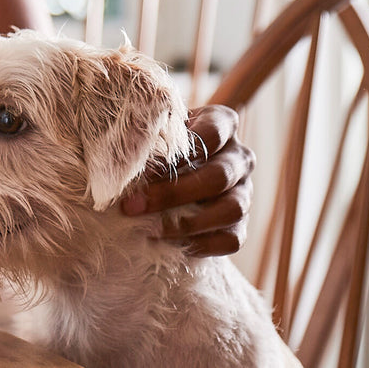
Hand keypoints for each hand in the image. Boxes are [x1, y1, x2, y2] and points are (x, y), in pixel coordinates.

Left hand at [121, 104, 254, 256]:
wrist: (168, 180)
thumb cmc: (157, 148)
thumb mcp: (153, 134)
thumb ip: (146, 136)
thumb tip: (124, 155)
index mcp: (221, 124)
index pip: (213, 133)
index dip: (179, 152)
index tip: (144, 168)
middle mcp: (239, 157)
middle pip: (218, 176)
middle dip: (172, 193)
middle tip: (132, 204)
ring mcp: (244, 192)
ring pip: (231, 209)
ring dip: (186, 222)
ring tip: (149, 228)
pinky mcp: (240, 225)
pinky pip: (230, 240)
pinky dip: (198, 244)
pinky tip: (166, 242)